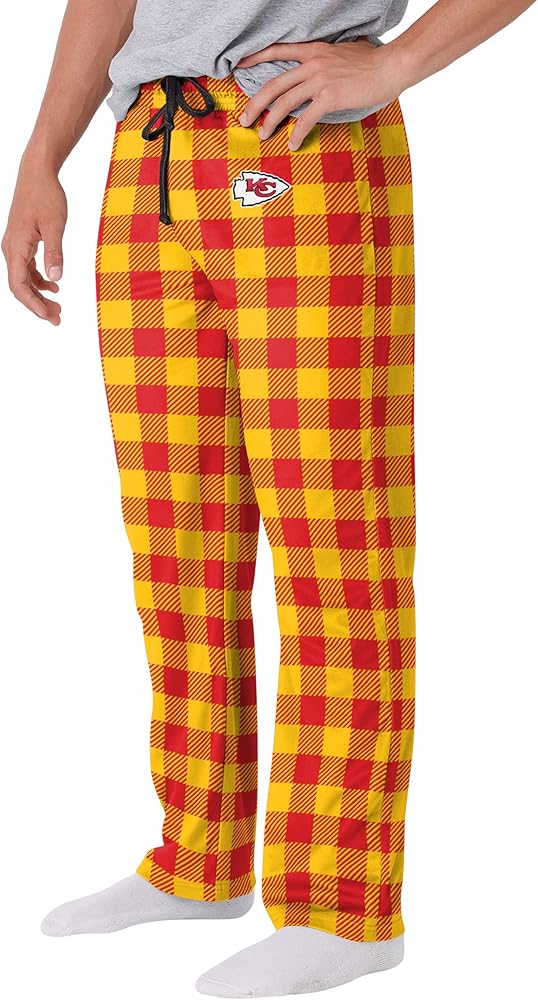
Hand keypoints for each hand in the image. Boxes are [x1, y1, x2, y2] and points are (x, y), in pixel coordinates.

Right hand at [2, 158, 66, 324]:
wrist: (37, 174)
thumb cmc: (46, 196)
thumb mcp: (55, 226)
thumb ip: (54, 253)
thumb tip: (56, 278)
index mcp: (16, 247)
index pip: (19, 285)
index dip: (32, 304)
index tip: (47, 315)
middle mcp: (11, 249)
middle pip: (20, 286)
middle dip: (38, 305)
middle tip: (58, 319)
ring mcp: (16, 246)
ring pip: (24, 279)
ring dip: (39, 295)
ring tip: (58, 308)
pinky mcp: (23, 242)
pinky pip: (27, 268)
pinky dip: (40, 280)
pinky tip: (54, 286)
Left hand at [236, 38, 406, 149]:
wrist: (391, 65)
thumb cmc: (372, 62)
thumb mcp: (344, 52)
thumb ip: (327, 60)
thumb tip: (324, 70)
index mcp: (313, 51)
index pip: (277, 50)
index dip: (255, 58)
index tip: (238, 67)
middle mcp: (312, 64)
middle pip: (274, 85)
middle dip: (255, 104)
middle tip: (245, 120)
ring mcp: (320, 80)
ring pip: (284, 103)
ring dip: (270, 122)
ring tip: (263, 135)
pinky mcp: (330, 96)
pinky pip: (306, 118)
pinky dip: (296, 133)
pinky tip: (293, 144)